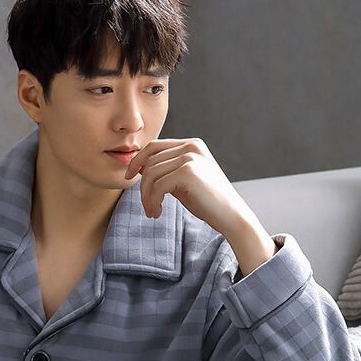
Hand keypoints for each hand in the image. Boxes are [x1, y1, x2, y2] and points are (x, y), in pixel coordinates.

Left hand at [125, 137, 255, 237]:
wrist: (231, 216)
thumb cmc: (206, 201)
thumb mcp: (183, 180)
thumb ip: (165, 170)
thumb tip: (138, 167)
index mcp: (191, 144)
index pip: (154, 146)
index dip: (137, 160)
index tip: (129, 177)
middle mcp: (191, 146)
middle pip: (150, 161)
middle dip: (143, 186)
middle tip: (147, 206)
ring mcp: (190, 157)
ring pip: (151, 174)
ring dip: (146, 196)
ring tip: (152, 211)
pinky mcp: (188, 172)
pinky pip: (157, 186)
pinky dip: (152, 201)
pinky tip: (157, 212)